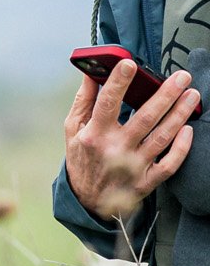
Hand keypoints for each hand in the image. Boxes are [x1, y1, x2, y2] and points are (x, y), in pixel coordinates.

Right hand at [65, 61, 198, 219]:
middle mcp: (115, 150)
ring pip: (162, 138)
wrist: (86, 200)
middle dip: (165, 95)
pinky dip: (182, 147)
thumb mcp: (72, 129)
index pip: (107, 104)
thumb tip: (91, 73)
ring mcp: (133, 167)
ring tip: (192, 95)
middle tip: (181, 77)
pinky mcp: (147, 181)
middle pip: (145, 118)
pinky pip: (170, 163)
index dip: (118, 82)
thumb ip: (84, 101)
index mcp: (94, 135)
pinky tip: (188, 128)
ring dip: (180, 114)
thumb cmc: (81, 158)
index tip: (129, 64)